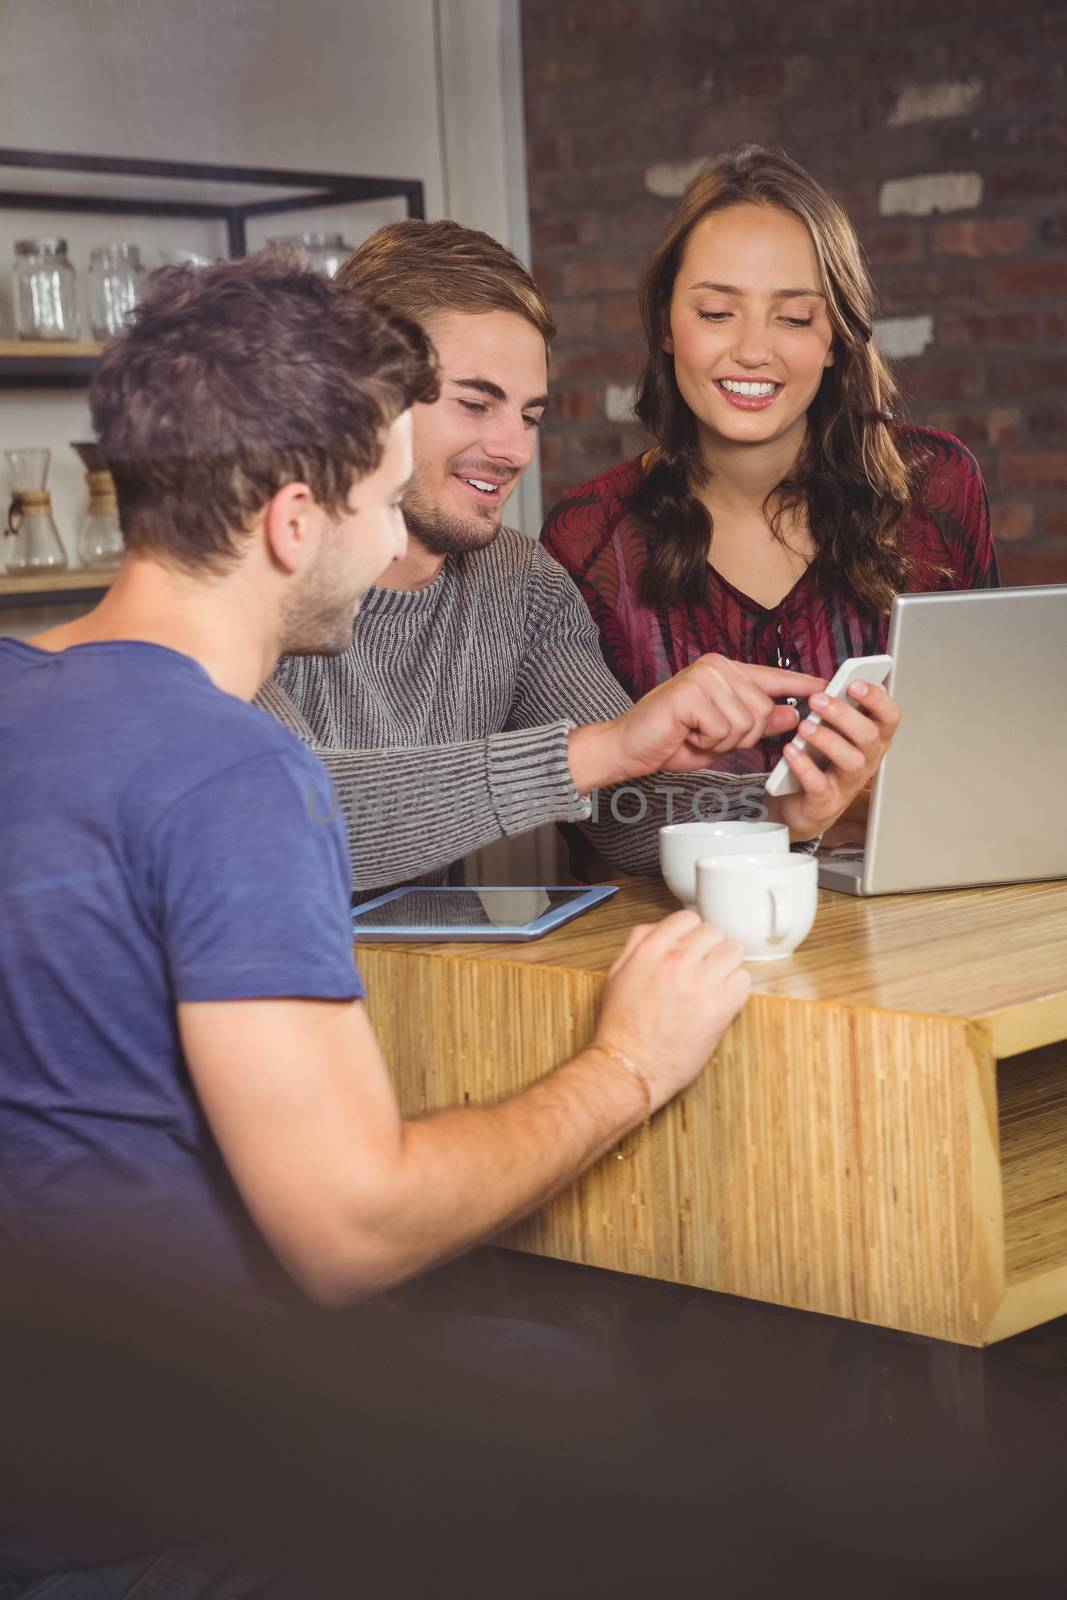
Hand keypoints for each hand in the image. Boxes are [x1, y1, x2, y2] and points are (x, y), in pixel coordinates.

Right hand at [568, 655, 826, 791]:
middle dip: (740, 736)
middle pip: (762, 710)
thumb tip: (793, 713)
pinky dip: (707, 742)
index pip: (772, 676)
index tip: (826, 685)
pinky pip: (723, 729)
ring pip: (745, 722)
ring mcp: (704, 676)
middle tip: (707, 736)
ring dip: (722, 741)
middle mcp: (717, 666)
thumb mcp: (724, 735)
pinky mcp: (691, 693)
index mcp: (725, 671)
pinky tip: (686, 734)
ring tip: (695, 735)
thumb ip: (758, 722)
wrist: (629, 748)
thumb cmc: (672, 740)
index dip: (800, 683)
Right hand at [592, 909, 750, 1111]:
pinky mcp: (720, 1008)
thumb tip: (658, 929)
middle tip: (705, 966)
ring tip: (716, 981)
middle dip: (710, 947)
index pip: (688, 918)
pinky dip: (737, 987)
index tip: (693, 945)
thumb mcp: (617, 974)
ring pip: (733, 951)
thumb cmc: (621, 1027)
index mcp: (651, 949)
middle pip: (714, 932)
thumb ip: (637, 944)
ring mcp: (701, 983)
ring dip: (727, 964)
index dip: (692, 932)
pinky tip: (723, 998)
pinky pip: (743, 980)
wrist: (630, 1067)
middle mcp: (678, 961)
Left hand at [764, 681, 900, 841]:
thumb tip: (829, 685)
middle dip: (844, 714)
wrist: (800, 806)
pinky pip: (819, 784)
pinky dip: (804, 766)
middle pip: (869, 736)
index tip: (855, 683)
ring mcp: (849, 783)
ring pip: (851, 760)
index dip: (878, 699)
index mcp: (872, 740)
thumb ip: (837, 712)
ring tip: (804, 726)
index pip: (890, 717)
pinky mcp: (827, 801)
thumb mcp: (833, 733)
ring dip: (827, 739)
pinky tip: (791, 751)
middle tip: (817, 700)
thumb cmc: (820, 763)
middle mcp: (866, 761)